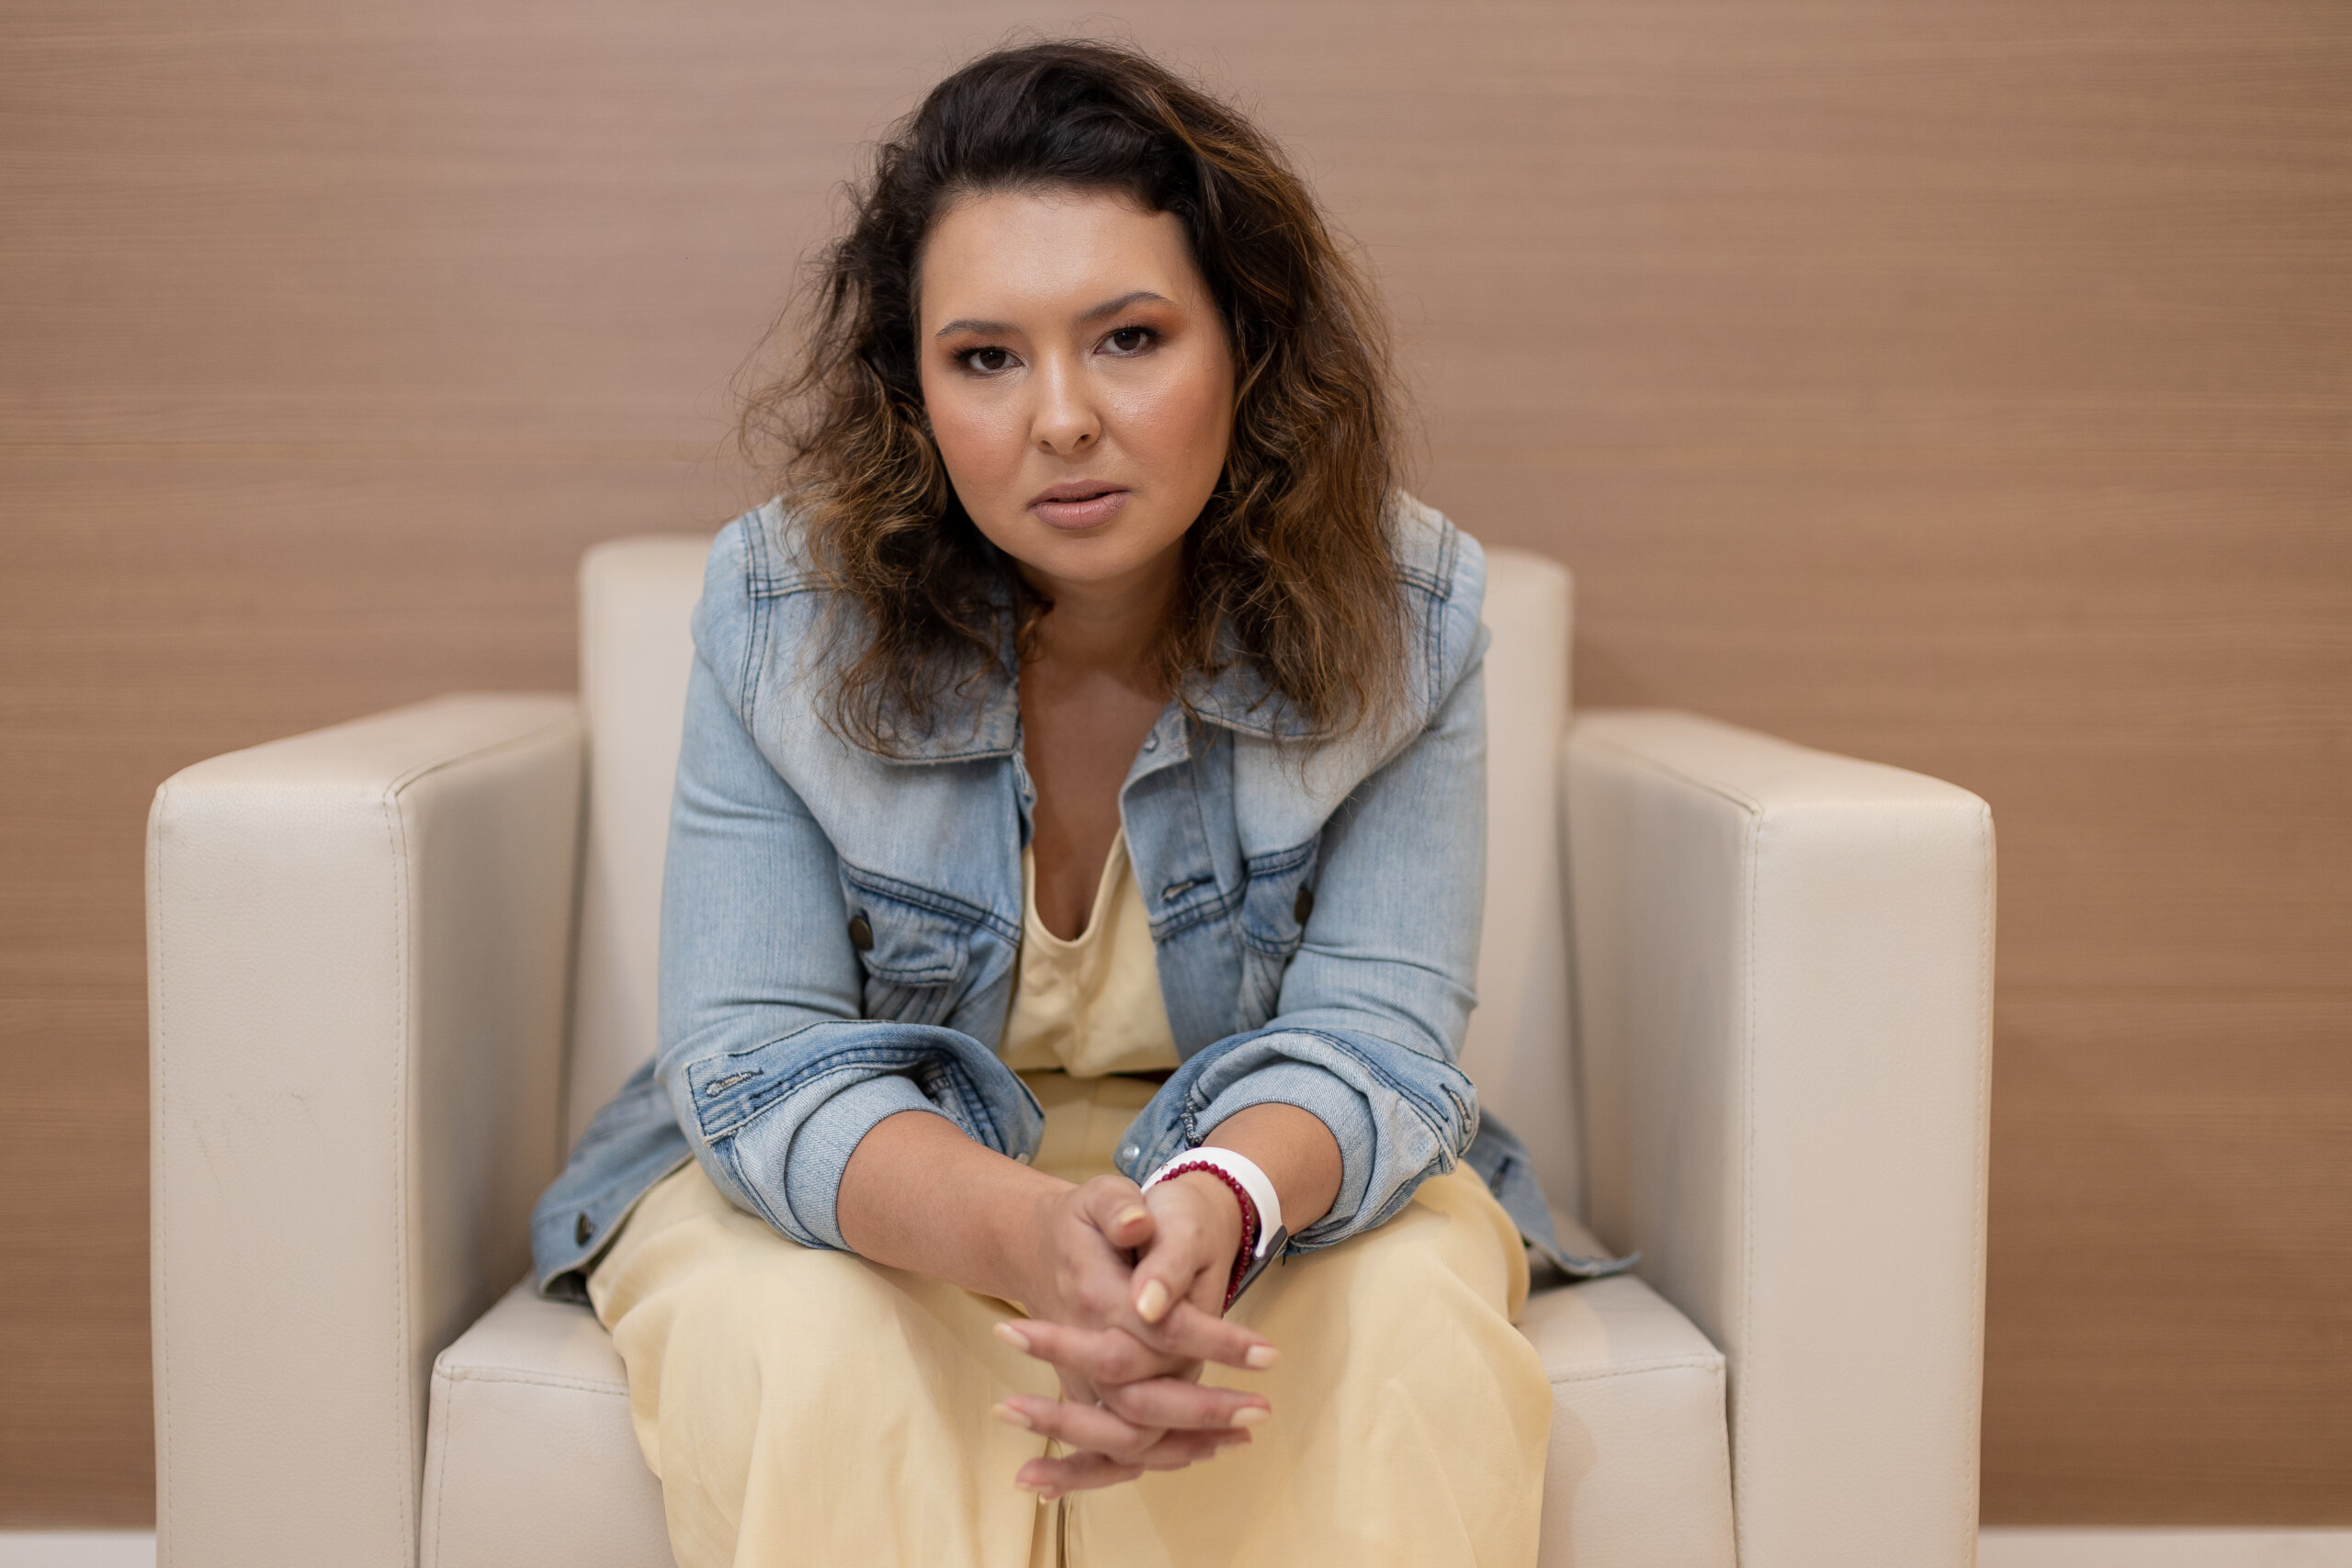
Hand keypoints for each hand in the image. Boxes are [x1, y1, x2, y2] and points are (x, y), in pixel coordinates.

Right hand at [996, 1174, 1275, 1497]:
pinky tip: (1208, 1450)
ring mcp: (1078, 1376)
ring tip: (1246, 1433)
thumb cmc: (1084, 1221)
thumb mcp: (1100, 1194)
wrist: (1037, 1249)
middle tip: (1263, 1409)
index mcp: (1093, 1292)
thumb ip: (1119, 1208)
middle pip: (1140, 1396)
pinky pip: (1115, 1442)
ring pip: (1126, 1432)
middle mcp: (1083, 1344)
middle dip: (1205, 1409)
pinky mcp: (1083, 1396)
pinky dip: (1158, 1455)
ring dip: (1187, 1441)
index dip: (1215, 1342)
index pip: (1160, 1327)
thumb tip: (1138, 1225)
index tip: (1268, 1352)